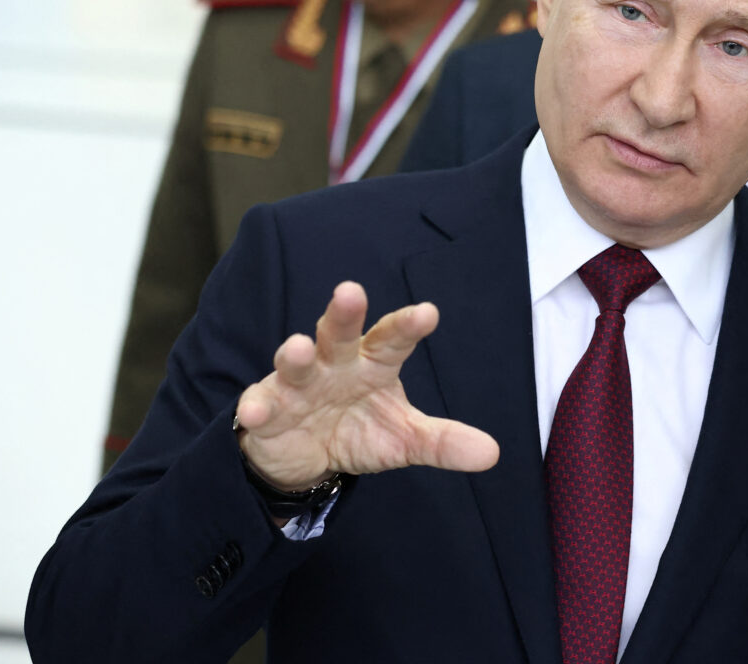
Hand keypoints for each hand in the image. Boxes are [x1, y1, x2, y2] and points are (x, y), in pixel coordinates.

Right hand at [234, 281, 498, 489]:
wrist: (307, 456)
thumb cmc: (361, 429)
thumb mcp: (405, 438)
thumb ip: (443, 442)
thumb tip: (491, 454)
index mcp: (374, 363)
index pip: (393, 339)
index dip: (408, 325)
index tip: (427, 313)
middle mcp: (335, 364)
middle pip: (340, 333)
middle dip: (343, 314)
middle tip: (351, 291)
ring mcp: (297, 384)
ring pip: (295, 362)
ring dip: (294, 354)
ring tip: (298, 347)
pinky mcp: (266, 408)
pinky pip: (259, 406)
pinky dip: (256, 407)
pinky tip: (256, 411)